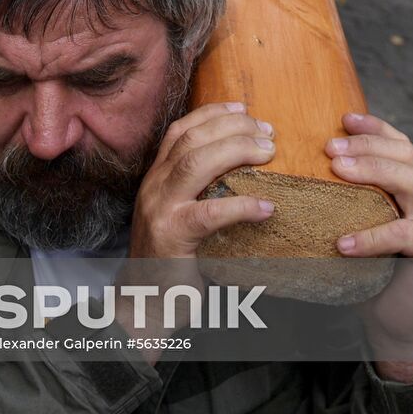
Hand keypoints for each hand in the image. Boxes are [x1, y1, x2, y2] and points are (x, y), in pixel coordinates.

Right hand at [130, 101, 274, 259]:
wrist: (143, 303)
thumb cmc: (171, 258)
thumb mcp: (179, 213)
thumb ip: (200, 191)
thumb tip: (248, 172)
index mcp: (156, 177)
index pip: (181, 131)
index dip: (212, 114)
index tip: (244, 109)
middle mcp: (153, 185)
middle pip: (192, 139)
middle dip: (233, 128)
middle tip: (268, 133)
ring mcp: (159, 208)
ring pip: (196, 162)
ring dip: (237, 150)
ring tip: (269, 153)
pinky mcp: (171, 236)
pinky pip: (209, 213)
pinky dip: (242, 206)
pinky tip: (266, 208)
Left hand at [326, 112, 412, 380]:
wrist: (393, 317)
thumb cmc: (362, 265)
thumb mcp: (346, 223)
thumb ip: (331, 198)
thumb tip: (276, 176)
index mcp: (403, 184)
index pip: (395, 142)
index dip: (373, 127)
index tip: (343, 118)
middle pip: (405, 155)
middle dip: (367, 145)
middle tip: (330, 148)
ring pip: (412, 182)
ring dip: (373, 171)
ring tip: (338, 171)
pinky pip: (406, 235)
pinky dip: (373, 236)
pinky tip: (344, 242)